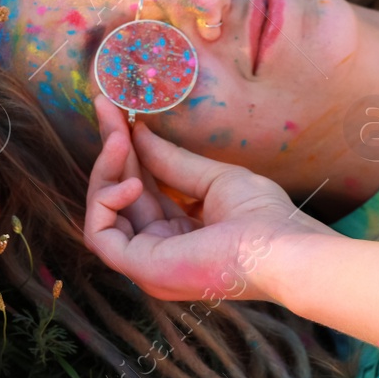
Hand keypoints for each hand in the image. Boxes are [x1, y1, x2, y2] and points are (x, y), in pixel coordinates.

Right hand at [82, 97, 334, 303]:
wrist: (280, 247)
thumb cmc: (262, 217)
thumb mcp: (212, 178)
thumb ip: (171, 161)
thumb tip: (137, 133)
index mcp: (179, 233)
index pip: (139, 188)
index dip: (126, 151)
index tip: (114, 113)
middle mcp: (158, 248)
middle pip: (117, 196)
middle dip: (111, 150)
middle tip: (107, 110)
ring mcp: (146, 261)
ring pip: (102, 213)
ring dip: (106, 170)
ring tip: (120, 141)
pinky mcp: (139, 267)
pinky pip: (98, 234)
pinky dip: (105, 202)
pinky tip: (131, 181)